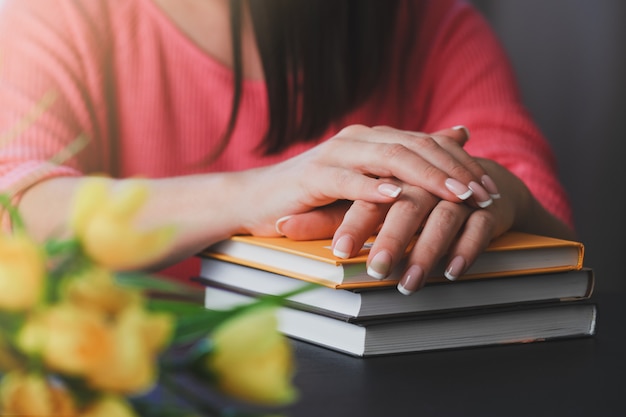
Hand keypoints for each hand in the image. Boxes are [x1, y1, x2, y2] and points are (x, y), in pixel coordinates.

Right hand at [237, 125, 495, 236]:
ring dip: (426, 177)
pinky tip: (397, 197)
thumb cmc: (316, 197)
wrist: (258, 200)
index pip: (426, 143)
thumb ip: (409, 162)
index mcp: (372, 138)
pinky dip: (374, 188)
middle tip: (483, 194)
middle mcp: (357, 139)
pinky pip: (349, 179)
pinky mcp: (313, 176)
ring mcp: (335, 155)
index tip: (489, 188)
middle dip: (453, 171)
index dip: (461, 163)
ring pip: (389, 158)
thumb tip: (460, 135)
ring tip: (456, 195)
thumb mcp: (368, 182)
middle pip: (414, 147)